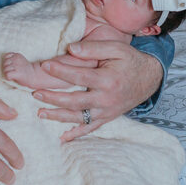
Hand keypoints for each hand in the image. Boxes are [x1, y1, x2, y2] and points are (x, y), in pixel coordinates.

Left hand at [31, 40, 162, 142]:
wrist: (150, 78)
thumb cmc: (130, 60)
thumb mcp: (116, 48)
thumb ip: (93, 47)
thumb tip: (70, 48)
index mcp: (108, 80)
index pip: (79, 76)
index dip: (60, 71)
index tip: (44, 65)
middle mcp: (106, 99)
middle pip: (75, 101)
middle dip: (53, 98)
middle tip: (35, 93)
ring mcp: (106, 111)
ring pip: (79, 117)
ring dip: (58, 116)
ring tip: (40, 112)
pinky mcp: (107, 118)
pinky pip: (90, 128)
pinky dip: (76, 133)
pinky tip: (62, 137)